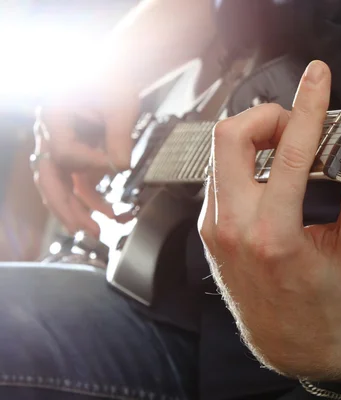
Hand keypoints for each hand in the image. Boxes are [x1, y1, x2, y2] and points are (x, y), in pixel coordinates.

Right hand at [34, 79, 139, 235]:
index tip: (116, 165)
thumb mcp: (120, 106)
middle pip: (48, 177)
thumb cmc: (115, 84)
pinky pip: (75, 182)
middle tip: (84, 229)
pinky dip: (88, 198)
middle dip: (65, 206)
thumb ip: (119, 136)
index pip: (64, 152)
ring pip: (58, 185)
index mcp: (53, 116)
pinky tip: (106, 212)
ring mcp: (59, 146)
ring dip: (76, 209)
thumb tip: (120, 167)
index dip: (89, 163)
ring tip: (95, 230)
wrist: (116, 76)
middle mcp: (49, 133)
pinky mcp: (74, 155)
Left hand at [198, 61, 340, 376]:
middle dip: (266, 115)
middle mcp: (234, 229)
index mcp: (275, 236)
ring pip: (221, 152)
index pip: (291, 153)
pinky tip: (272, 170)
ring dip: (256, 136)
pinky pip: (222, 173)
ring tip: (287, 146)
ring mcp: (215, 228)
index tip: (317, 79)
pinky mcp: (210, 227)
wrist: (289, 340)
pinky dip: (247, 159)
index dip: (308, 107)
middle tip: (295, 123)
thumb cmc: (321, 304)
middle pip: (230, 137)